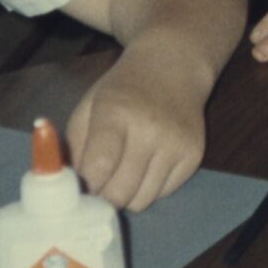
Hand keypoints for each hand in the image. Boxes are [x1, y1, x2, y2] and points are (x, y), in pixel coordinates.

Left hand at [68, 45, 210, 211]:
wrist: (172, 67)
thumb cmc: (123, 90)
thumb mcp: (89, 106)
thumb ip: (75, 148)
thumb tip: (73, 190)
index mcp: (116, 112)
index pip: (99, 167)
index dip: (86, 187)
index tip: (81, 190)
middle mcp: (150, 130)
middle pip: (121, 191)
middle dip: (104, 198)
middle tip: (99, 189)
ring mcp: (176, 144)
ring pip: (143, 200)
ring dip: (126, 197)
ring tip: (122, 176)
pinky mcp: (194, 156)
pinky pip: (163, 194)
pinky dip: (149, 189)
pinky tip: (145, 168)